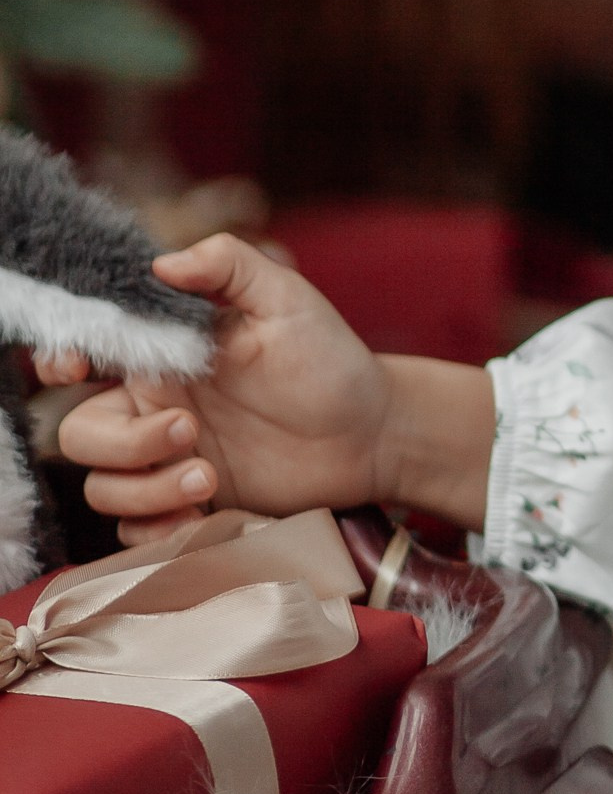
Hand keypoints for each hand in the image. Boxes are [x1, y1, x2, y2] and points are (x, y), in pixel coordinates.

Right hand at [42, 232, 495, 539]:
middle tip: (191, 433)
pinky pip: (136, 531)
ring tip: (209, 480)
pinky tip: (204, 515)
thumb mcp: (286, 299)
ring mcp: (167, 461)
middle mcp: (153, 408)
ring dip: (145, 490)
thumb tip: (163, 262)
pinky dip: (156, 530)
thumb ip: (229, 265)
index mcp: (163, 355)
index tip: (78, 370)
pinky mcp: (188, 505)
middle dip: (125, 443)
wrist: (371, 433)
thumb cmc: (328, 358)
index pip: (85, 354)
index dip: (61, 360)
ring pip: (104, 487)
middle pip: (81, 435)